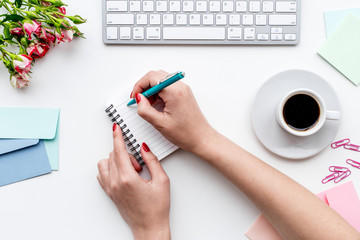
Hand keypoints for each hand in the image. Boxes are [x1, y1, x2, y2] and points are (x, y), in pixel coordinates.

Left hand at [97, 124, 170, 239]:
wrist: (149, 227)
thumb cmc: (157, 208)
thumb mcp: (162, 181)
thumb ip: (152, 161)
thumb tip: (144, 148)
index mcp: (127, 178)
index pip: (119, 151)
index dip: (117, 137)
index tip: (116, 128)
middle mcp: (115, 183)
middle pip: (113, 155)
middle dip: (126, 154)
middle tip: (140, 166)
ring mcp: (110, 189)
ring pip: (105, 163)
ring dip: (116, 161)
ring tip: (131, 171)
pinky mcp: (110, 193)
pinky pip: (103, 174)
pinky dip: (110, 169)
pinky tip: (123, 174)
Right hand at [131, 70, 214, 153]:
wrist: (202, 138)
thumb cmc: (186, 133)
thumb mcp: (160, 123)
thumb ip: (145, 109)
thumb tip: (139, 99)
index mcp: (175, 92)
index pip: (151, 77)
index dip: (139, 86)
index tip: (134, 97)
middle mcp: (180, 87)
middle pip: (156, 75)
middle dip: (144, 86)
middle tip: (139, 100)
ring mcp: (183, 89)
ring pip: (162, 80)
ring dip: (152, 89)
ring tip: (149, 104)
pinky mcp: (184, 93)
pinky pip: (168, 86)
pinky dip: (159, 92)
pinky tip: (157, 104)